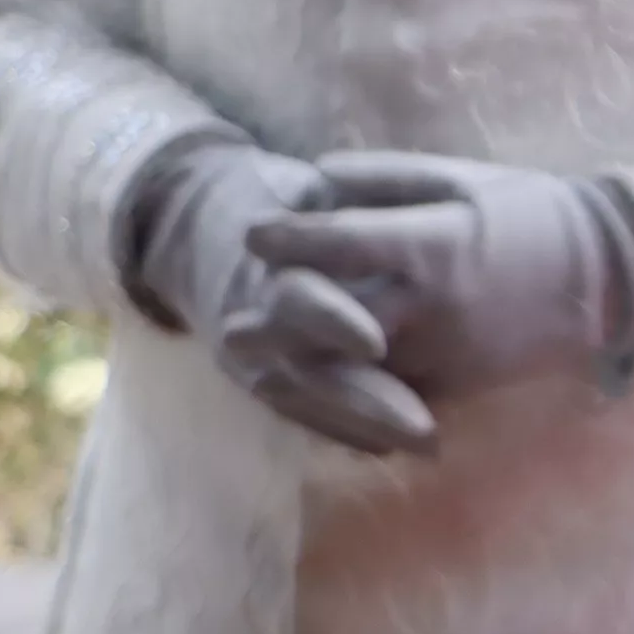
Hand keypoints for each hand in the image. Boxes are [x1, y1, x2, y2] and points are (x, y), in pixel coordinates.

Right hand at [118, 137, 436, 456]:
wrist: (206, 227)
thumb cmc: (293, 198)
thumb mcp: (321, 187)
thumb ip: (361, 206)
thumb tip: (396, 216)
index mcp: (266, 259)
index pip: (295, 295)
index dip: (329, 320)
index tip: (374, 346)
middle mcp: (250, 312)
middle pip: (305, 368)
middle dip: (363, 400)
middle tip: (426, 430)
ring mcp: (248, 353)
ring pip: (303, 398)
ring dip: (363, 425)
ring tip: (427, 445)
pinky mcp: (255, 377)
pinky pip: (299, 412)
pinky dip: (344, 431)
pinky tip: (390, 446)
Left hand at [248, 152, 633, 402]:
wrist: (609, 278)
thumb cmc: (534, 214)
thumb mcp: (463, 179)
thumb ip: (386, 179)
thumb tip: (317, 179)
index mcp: (431, 245)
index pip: (335, 243)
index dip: (286, 237)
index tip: (254, 232)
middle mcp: (430, 306)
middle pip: (327, 322)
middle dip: (277, 321)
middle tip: (235, 322)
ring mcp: (445, 352)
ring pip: (352, 370)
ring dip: (304, 365)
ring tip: (264, 361)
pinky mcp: (459, 384)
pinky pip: (391, 392)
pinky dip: (352, 391)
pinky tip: (323, 385)